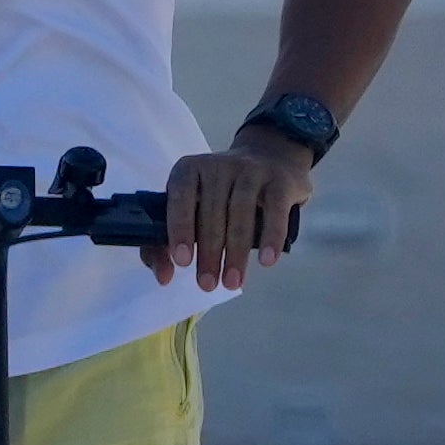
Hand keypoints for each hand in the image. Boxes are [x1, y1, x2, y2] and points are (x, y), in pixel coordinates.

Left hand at [152, 129, 314, 290]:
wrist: (271, 159)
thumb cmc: (223, 195)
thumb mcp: (195, 206)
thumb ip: (171, 240)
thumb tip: (164, 277)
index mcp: (190, 169)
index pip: (181, 196)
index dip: (180, 228)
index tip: (182, 261)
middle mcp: (219, 165)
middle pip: (212, 212)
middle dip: (209, 253)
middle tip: (207, 285)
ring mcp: (251, 170)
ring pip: (241, 213)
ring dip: (236, 252)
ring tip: (233, 282)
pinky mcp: (280, 180)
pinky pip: (274, 210)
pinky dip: (271, 236)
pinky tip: (267, 261)